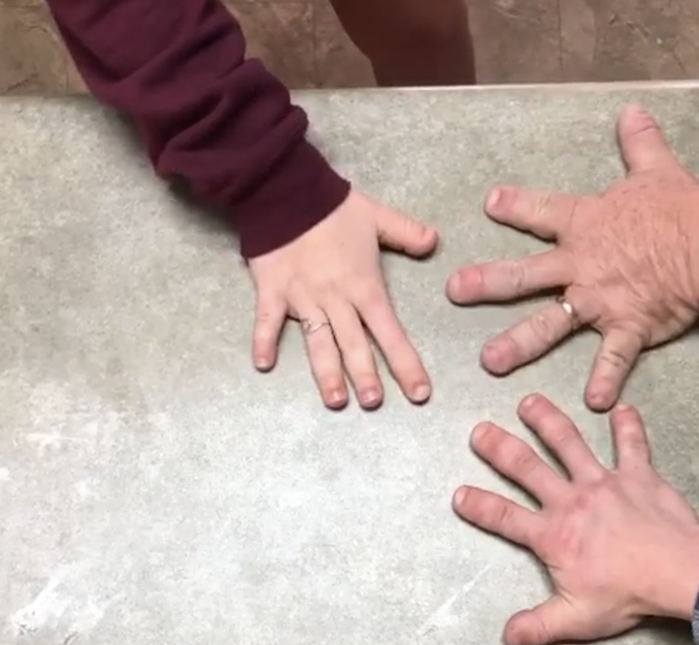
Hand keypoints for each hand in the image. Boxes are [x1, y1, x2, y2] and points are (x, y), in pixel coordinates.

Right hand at [248, 189, 437, 408]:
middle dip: (366, 376)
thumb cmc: (333, 206)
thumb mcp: (377, 216)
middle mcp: (336, 299)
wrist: (286, 187)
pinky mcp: (272, 291)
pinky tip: (262, 365)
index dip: (406, 363)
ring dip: (326, 373)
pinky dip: (263, 341)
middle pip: (354, 345)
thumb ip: (406, 232)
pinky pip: (267, 320)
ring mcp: (303, 298)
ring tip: (335, 401)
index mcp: (364, 286)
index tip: (419, 392)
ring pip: (317, 342)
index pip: (390, 331)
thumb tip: (435, 242)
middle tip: (374, 403)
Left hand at [447, 105, 698, 410]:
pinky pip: (612, 357)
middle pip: (524, 275)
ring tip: (491, 361)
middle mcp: (580, 265)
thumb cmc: (679, 208)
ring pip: (550, 323)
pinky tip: (592, 402)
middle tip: (455, 292)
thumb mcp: (654, 170)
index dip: (514, 207)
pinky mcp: (628, 326)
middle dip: (487, 283)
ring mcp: (600, 300)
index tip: (489, 204)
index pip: (541, 213)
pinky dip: (605, 379)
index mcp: (583, 226)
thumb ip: (637, 144)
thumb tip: (632, 111)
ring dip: (519, 343)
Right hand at [452, 395, 698, 644]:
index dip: (478, 506)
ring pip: (569, 444)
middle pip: (527, 468)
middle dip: (500, 448)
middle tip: (479, 430)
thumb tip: (507, 637)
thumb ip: (539, 626)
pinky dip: (627, 426)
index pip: (504, 517)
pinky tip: (621, 408)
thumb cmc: (629, 594)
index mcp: (553, 535)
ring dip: (547, 421)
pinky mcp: (637, 475)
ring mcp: (603, 482)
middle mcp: (571, 501)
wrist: (680, 572)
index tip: (458, 493)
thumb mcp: (578, 619)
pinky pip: (631, 445)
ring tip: (529, 402)